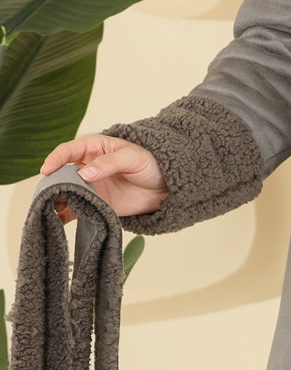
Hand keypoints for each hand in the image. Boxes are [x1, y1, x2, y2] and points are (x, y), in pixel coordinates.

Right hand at [40, 134, 168, 224]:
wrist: (163, 188)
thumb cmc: (149, 164)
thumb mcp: (132, 158)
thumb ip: (109, 163)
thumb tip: (85, 173)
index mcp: (92, 148)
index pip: (68, 151)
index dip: (56, 159)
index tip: (47, 170)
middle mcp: (86, 167)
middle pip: (61, 173)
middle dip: (52, 183)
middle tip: (47, 194)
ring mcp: (89, 187)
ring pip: (65, 192)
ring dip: (56, 200)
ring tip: (51, 209)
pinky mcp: (94, 204)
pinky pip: (76, 210)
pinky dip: (66, 216)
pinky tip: (59, 221)